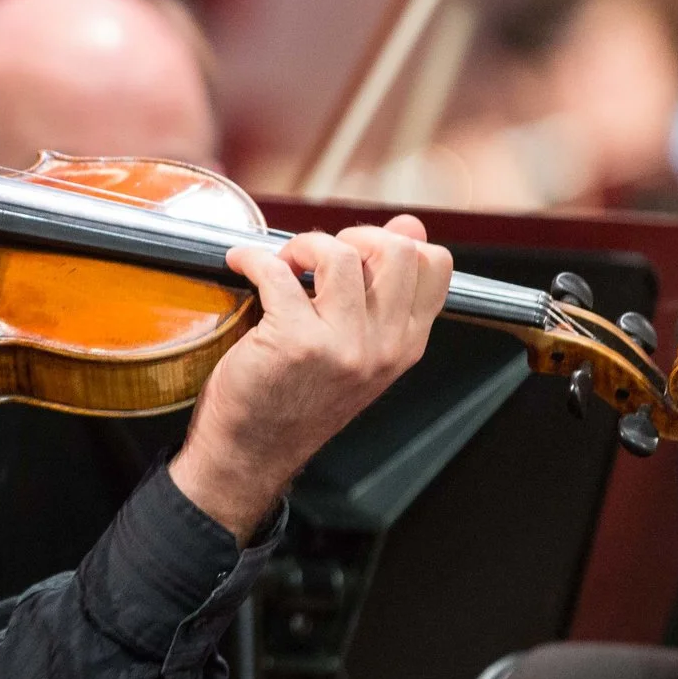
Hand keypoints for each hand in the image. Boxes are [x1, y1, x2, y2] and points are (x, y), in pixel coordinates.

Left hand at [172, 216, 452, 541]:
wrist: (251, 454)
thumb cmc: (297, 400)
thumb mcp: (358, 352)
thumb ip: (383, 295)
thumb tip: (408, 225)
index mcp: (406, 345)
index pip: (435, 264)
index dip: (393, 239)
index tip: (356, 249)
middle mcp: (383, 347)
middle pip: (395, 249)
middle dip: (351, 235)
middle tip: (317, 255)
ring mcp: (342, 346)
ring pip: (339, 254)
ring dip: (301, 245)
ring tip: (282, 263)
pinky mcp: (294, 342)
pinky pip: (277, 271)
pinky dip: (252, 258)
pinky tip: (243, 266)